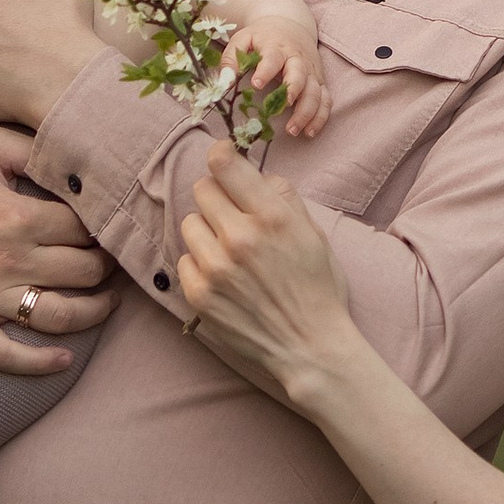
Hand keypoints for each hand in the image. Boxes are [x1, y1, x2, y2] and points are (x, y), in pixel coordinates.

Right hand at [0, 125, 113, 371]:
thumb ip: (34, 147)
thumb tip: (78, 158)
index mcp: (17, 215)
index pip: (85, 228)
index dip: (105, 226)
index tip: (111, 226)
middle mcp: (7, 259)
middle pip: (83, 273)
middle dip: (106, 268)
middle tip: (113, 262)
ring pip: (57, 317)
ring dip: (93, 314)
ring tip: (106, 304)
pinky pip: (5, 355)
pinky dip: (37, 363)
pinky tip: (63, 360)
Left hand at [177, 141, 358, 407]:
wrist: (310, 347)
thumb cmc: (318, 288)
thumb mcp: (314, 232)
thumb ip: (284, 196)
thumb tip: (256, 174)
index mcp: (273, 216)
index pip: (224, 163)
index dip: (221, 155)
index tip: (224, 160)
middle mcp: (240, 237)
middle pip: (202, 188)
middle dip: (218, 196)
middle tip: (233, 214)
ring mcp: (216, 267)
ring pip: (190, 222)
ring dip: (207, 230)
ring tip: (229, 249)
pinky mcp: (199, 294)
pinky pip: (185, 258)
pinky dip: (201, 263)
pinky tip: (223, 276)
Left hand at [232, 3, 330, 141]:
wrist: (290, 23)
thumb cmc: (263, 37)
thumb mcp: (243, 39)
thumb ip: (231, 58)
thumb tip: (225, 81)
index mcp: (276, 47)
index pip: (273, 58)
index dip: (265, 70)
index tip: (256, 84)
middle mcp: (297, 59)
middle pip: (300, 75)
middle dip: (293, 92)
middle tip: (283, 108)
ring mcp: (311, 71)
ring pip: (315, 91)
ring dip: (307, 112)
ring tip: (293, 130)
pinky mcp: (320, 81)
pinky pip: (326, 100)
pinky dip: (321, 117)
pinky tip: (309, 132)